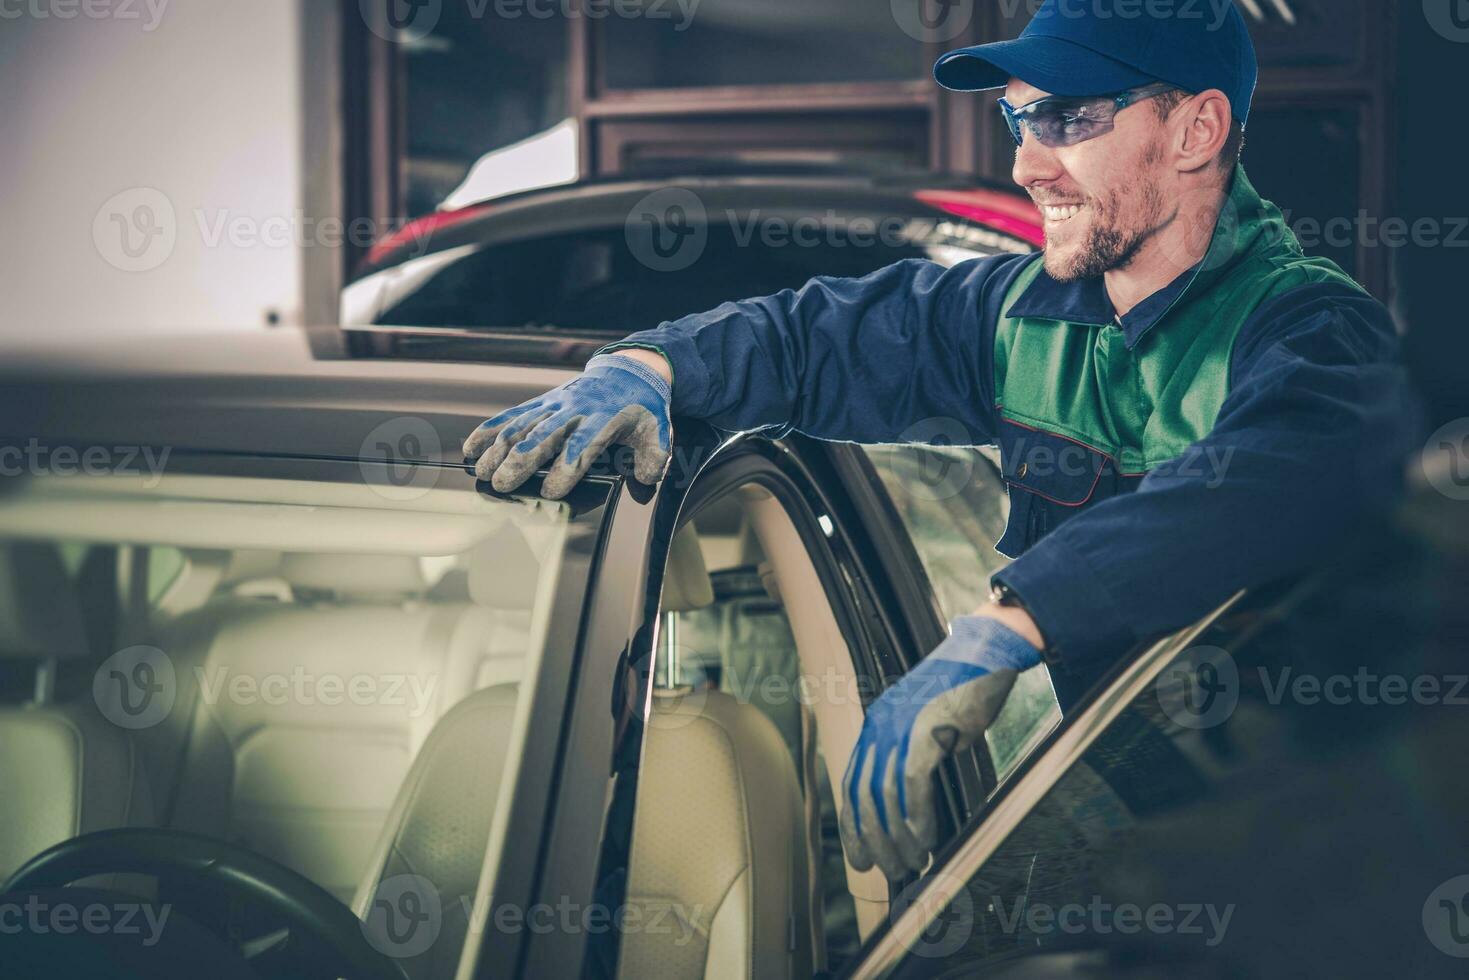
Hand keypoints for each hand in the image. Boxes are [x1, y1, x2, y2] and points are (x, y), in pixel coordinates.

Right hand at [463, 353, 671, 498]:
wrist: (628, 370)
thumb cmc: (641, 406)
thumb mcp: (658, 429)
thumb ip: (654, 457)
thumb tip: (646, 479)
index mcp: (602, 418)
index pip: (581, 445)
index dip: (565, 468)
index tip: (551, 491)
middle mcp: (573, 410)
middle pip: (541, 436)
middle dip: (518, 461)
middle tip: (500, 485)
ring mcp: (553, 405)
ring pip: (520, 426)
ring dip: (497, 449)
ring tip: (481, 472)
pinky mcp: (541, 403)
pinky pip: (511, 415)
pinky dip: (488, 430)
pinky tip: (470, 448)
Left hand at [839, 615, 1041, 879]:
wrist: (985, 654)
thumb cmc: (963, 691)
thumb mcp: (927, 723)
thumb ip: (914, 754)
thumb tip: (913, 802)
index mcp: (876, 724)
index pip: (852, 783)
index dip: (854, 825)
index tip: (860, 857)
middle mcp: (880, 725)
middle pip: (864, 795)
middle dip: (873, 839)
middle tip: (888, 869)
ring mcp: (900, 726)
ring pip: (886, 794)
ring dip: (897, 836)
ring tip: (912, 861)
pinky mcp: (926, 730)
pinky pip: (914, 782)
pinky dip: (917, 815)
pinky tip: (925, 838)